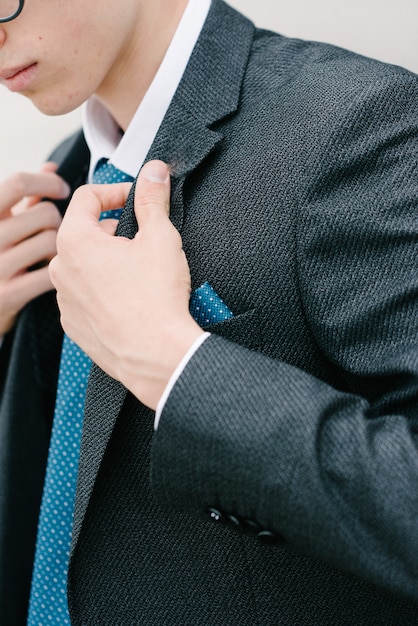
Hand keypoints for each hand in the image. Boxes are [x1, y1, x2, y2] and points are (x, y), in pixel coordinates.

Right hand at [0, 162, 69, 333]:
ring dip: (62, 246)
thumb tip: (51, 167)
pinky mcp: (9, 294)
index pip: (18, 183)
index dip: (48, 182)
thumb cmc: (1, 253)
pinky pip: (51, 273)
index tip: (62, 189)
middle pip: (46, 214)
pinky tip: (55, 272)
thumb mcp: (5, 220)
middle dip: (59, 220)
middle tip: (57, 230)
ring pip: (53, 242)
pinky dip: (60, 270)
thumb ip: (26, 195)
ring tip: (54, 252)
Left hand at [49, 160, 203, 409]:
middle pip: (85, 232)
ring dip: (109, 260)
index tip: (137, 200)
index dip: (116, 191)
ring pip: (85, 265)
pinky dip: (105, 289)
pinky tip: (131, 298)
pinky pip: (86, 295)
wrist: (155, 355)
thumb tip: (154, 172)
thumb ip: (153, 199)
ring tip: (140, 273)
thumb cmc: (155, 298)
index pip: (87, 196)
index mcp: (75, 241)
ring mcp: (65, 300)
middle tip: (144, 239)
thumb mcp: (160, 237)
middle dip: (114, 229)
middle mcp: (60, 269)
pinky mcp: (75, 325)